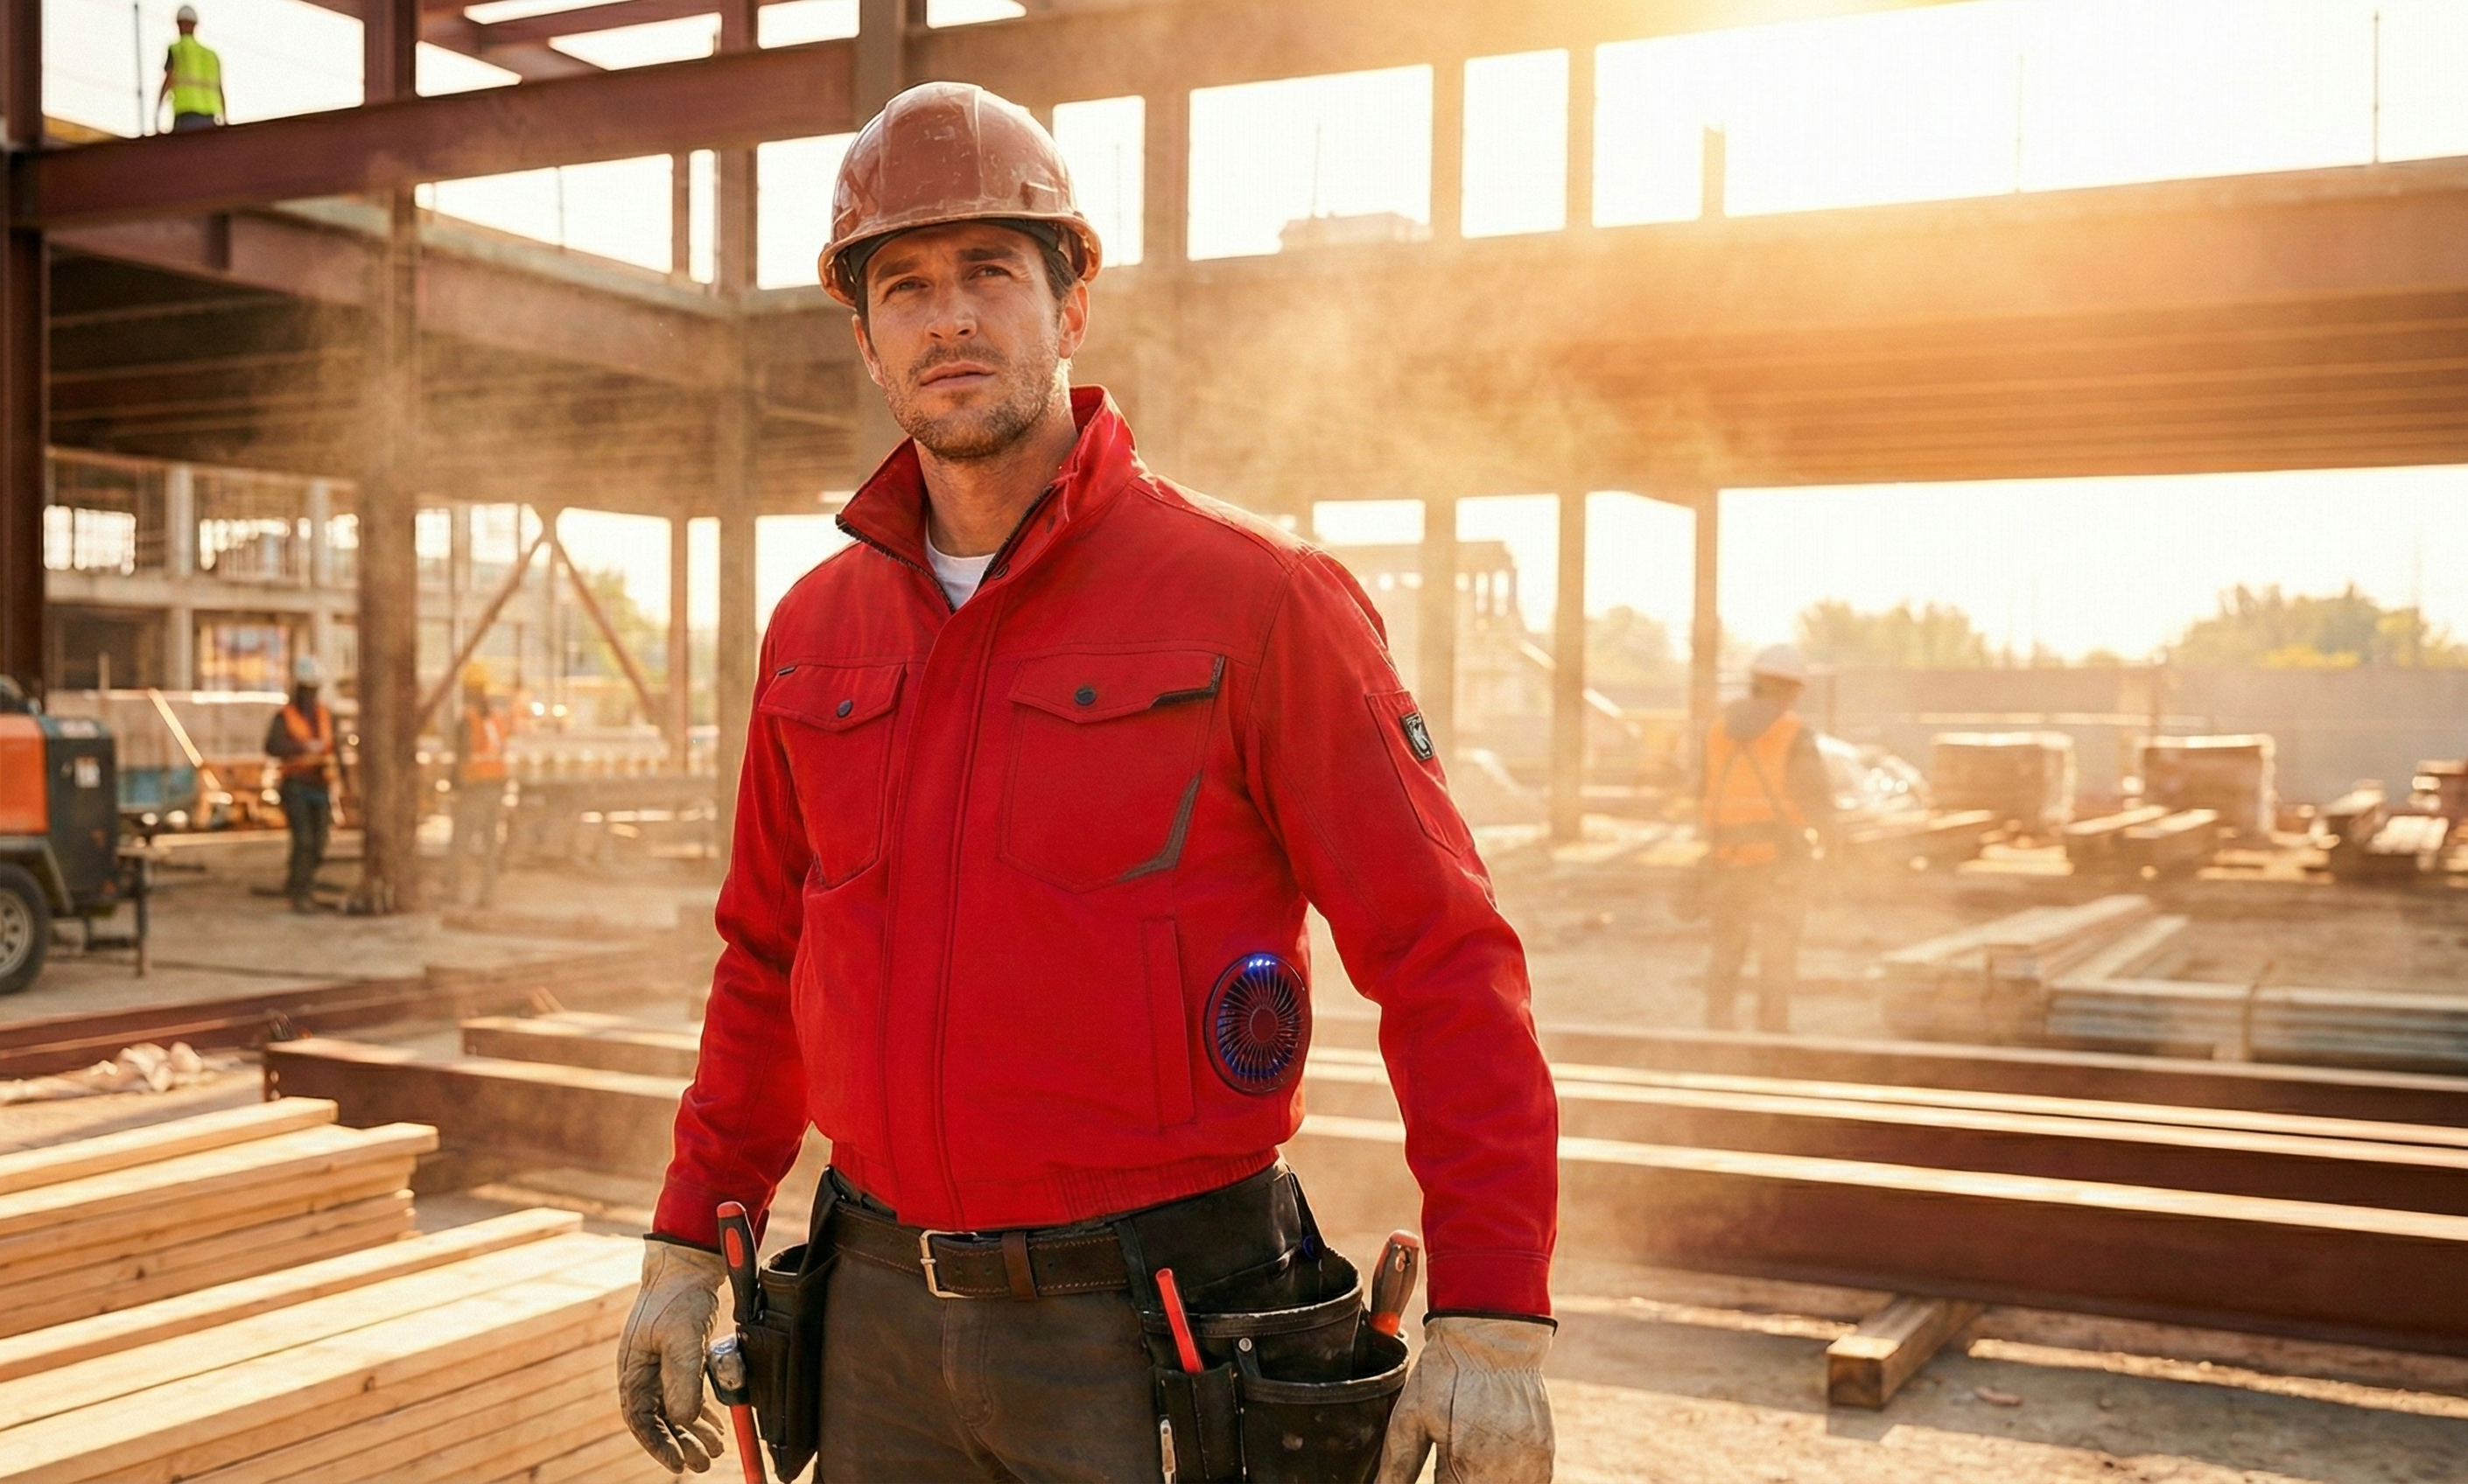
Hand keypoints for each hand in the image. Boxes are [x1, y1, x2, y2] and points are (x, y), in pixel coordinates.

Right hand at [617, 1238, 729, 1472]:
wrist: (687, 1263)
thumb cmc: (679, 1298)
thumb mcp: (682, 1339)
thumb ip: (682, 1381)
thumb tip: (683, 1421)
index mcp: (633, 1370)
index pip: (641, 1420)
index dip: (659, 1445)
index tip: (679, 1464)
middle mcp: (643, 1372)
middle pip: (659, 1420)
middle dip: (681, 1445)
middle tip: (702, 1464)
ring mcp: (659, 1365)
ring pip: (674, 1410)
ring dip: (693, 1431)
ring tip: (715, 1449)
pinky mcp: (677, 1357)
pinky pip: (685, 1394)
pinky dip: (699, 1411)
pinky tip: (715, 1425)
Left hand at [1376, 1315, 1553, 1483]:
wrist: (1494, 1334)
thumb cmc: (1446, 1373)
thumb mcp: (1411, 1413)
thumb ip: (1399, 1464)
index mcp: (1467, 1465)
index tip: (1435, 1473)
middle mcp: (1504, 1471)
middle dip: (1459, 1482)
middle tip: (1447, 1465)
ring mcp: (1530, 1464)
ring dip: (1482, 1481)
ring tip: (1467, 1460)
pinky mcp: (1545, 1456)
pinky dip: (1508, 1479)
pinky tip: (1489, 1461)